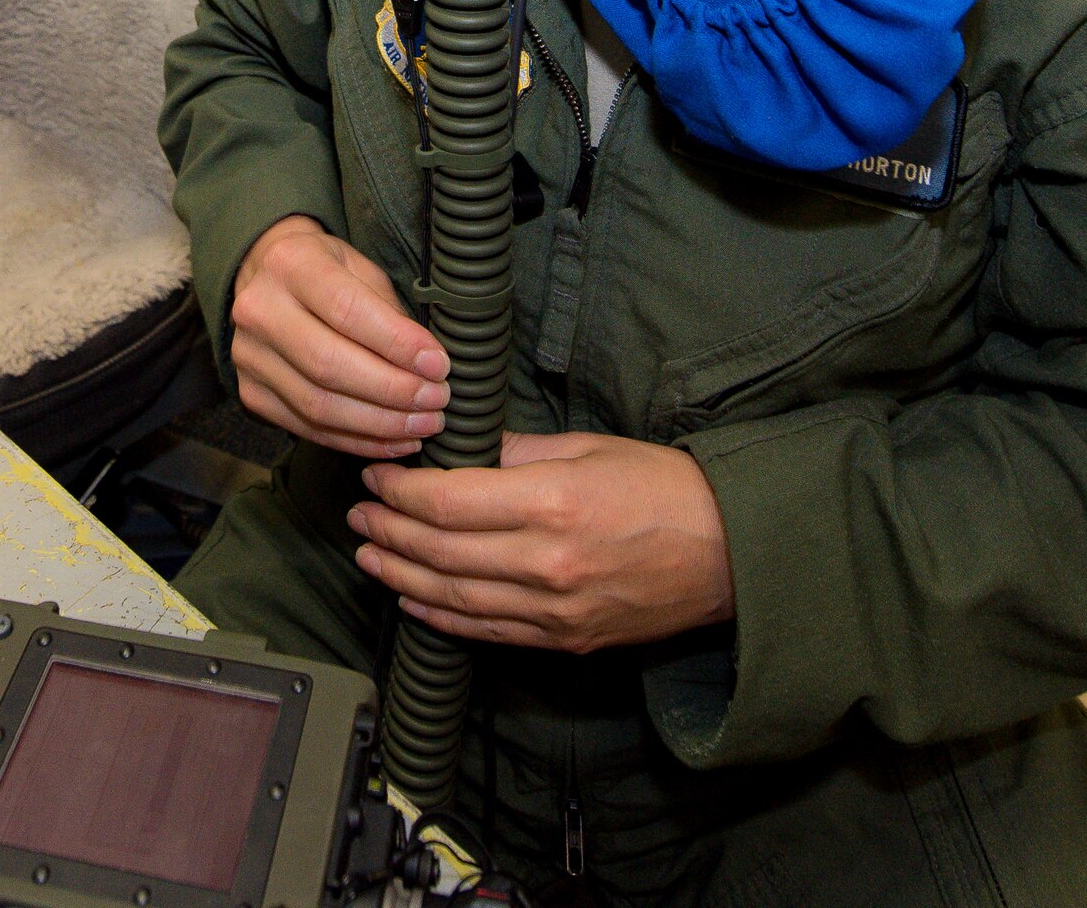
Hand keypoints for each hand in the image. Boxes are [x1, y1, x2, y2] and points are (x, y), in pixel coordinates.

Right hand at [230, 214, 449, 459]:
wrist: (266, 276)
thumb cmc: (326, 270)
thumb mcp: (360, 267)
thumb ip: (388, 312)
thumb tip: (427, 365)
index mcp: (291, 264)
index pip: (347, 310)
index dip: (396, 344)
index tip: (438, 365)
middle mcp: (260, 310)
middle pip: (329, 365)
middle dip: (393, 390)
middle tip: (437, 400)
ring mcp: (249, 356)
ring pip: (317, 405)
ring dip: (380, 424)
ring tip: (423, 425)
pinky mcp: (250, 392)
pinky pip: (307, 428)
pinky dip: (356, 440)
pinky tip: (394, 440)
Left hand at [347, 430, 735, 651]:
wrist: (727, 553)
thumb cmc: (663, 487)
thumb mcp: (589, 447)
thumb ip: (518, 451)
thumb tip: (462, 447)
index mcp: (551, 503)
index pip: (448, 502)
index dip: (401, 489)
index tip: (378, 472)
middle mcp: (545, 562)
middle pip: (440, 551)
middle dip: (389, 528)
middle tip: (359, 509)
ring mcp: (553, 610)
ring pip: (453, 597)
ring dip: (400, 574)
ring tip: (368, 552)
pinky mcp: (562, 639)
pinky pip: (486, 630)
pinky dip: (440, 616)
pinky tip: (412, 598)